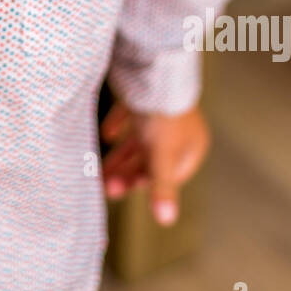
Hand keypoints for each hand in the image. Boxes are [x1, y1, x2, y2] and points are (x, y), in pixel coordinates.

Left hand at [100, 98, 210, 225]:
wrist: (155, 69)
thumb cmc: (164, 116)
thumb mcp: (162, 156)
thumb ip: (162, 188)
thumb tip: (166, 221)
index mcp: (191, 146)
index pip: (169, 175)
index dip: (146, 185)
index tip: (122, 190)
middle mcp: (179, 131)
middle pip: (151, 160)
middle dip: (128, 174)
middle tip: (105, 186)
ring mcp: (162, 114)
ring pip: (139, 142)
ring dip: (120, 157)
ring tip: (99, 171)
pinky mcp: (146, 98)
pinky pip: (131, 117)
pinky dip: (118, 127)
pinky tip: (105, 134)